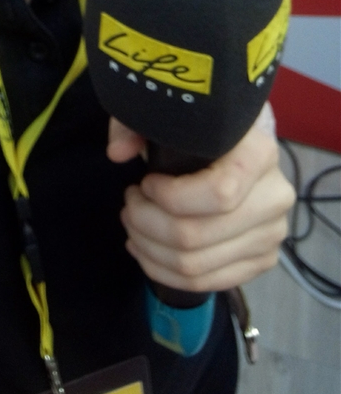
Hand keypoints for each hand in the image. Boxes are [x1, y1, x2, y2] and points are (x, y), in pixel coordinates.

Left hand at [106, 114, 295, 293]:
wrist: (238, 147)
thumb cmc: (200, 128)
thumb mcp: (167, 111)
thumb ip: (135, 122)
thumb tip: (118, 152)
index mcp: (260, 153)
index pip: (219, 192)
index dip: (170, 196)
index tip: (145, 182)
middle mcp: (275, 197)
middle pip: (198, 234)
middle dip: (147, 223)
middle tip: (129, 205)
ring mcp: (272, 234)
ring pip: (197, 264)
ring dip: (150, 249)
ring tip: (133, 225)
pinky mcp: (262, 260)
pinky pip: (208, 282)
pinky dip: (166, 271)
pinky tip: (146, 249)